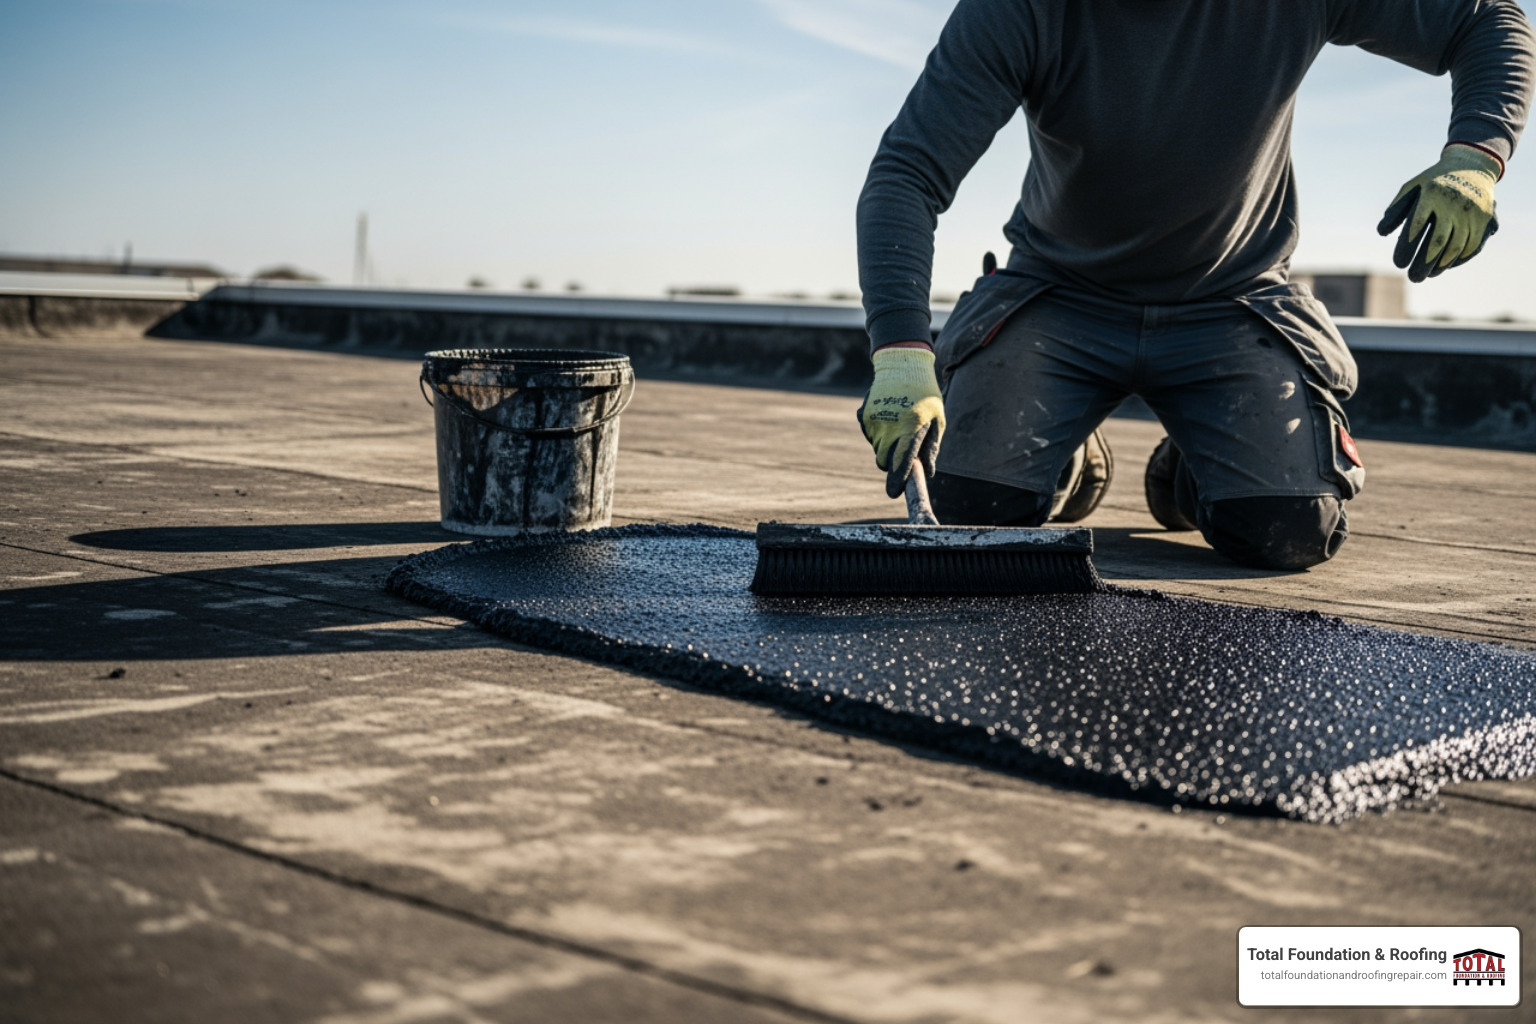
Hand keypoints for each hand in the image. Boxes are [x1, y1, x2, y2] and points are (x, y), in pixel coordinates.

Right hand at [857, 345, 944, 497]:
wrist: (902, 365)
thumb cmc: (925, 396)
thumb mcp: (937, 420)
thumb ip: (931, 448)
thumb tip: (928, 472)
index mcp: (911, 426)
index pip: (902, 461)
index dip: (897, 480)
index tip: (893, 493)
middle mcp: (889, 424)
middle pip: (883, 461)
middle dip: (892, 462)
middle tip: (903, 450)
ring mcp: (873, 419)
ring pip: (876, 448)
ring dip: (886, 445)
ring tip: (899, 425)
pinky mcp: (863, 415)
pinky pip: (870, 435)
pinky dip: (878, 433)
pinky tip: (888, 416)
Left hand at [1378, 144, 1499, 282]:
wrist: (1472, 164)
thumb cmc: (1433, 181)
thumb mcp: (1412, 187)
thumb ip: (1396, 209)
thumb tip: (1381, 232)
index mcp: (1431, 194)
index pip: (1416, 226)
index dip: (1406, 247)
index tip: (1398, 264)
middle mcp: (1453, 203)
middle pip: (1437, 242)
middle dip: (1423, 264)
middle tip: (1413, 278)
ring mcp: (1471, 211)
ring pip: (1456, 246)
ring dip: (1441, 265)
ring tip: (1428, 274)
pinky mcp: (1485, 217)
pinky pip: (1473, 245)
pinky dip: (1460, 259)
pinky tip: (1446, 265)